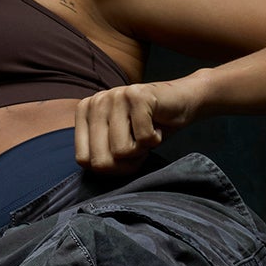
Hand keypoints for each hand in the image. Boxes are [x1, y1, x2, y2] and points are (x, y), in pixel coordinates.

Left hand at [73, 77, 203, 172]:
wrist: (182, 101)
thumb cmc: (148, 126)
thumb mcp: (116, 141)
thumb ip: (101, 154)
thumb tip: (97, 170)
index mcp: (85, 111)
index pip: (84, 160)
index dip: (110, 168)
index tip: (124, 154)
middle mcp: (96, 101)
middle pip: (101, 160)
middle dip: (126, 164)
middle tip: (138, 146)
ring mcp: (116, 95)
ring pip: (122, 151)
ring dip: (141, 150)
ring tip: (147, 133)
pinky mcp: (138, 95)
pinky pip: (144, 139)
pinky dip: (155, 139)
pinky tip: (157, 125)